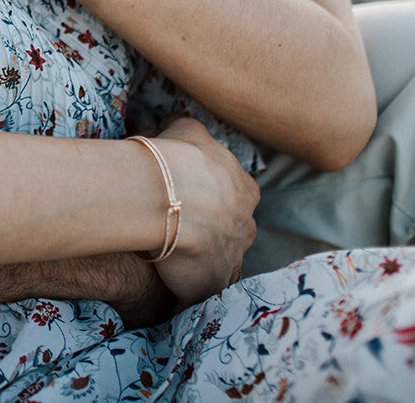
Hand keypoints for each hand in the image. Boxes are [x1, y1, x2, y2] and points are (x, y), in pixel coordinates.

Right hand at [144, 117, 258, 307]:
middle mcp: (246, 224)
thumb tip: (174, 123)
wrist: (168, 195)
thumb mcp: (185, 129)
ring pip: (225, 262)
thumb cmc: (177, 158)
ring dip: (207, 261)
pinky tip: (174, 289)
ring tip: (179, 260)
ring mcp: (232, 257)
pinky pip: (206, 291)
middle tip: (185, 228)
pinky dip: (193, 291)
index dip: (217, 196)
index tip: (195, 196)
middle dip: (217, 231)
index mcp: (245, 189)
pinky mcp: (212, 283)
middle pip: (236, 230)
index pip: (240, 195)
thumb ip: (186, 129)